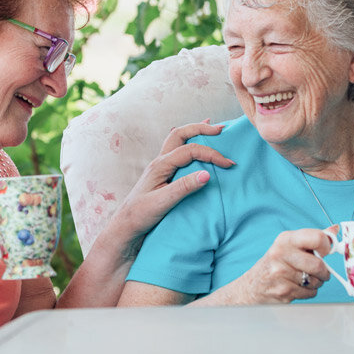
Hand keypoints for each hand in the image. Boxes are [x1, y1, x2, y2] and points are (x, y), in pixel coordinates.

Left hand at [112, 121, 234, 253]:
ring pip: (178, 140)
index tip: (228, 164)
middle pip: (180, 134)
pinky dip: (189, 143)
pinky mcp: (163, 174)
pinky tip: (195, 144)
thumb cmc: (140, 215)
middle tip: (221, 130)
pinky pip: (177, 151)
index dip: (211, 154)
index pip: (190, 150)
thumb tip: (207, 174)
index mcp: (160, 165)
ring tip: (211, 127)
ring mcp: (160, 166)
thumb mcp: (163, 203)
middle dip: (201, 129)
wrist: (125, 226)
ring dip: (194, 132)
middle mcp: (160, 161)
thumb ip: (184, 187)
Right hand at [226, 229, 333, 303]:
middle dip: (324, 272)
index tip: (325, 251)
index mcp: (286, 239)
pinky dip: (308, 292)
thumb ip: (312, 238)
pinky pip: (310, 293)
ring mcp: (281, 273)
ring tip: (304, 279)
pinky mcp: (283, 291)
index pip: (317, 238)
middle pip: (318, 265)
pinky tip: (297, 287)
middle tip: (320, 272)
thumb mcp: (290, 246)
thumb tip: (335, 229)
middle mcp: (281, 254)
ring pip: (316, 281)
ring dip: (316, 283)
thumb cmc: (275, 264)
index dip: (327, 246)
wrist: (252, 286)